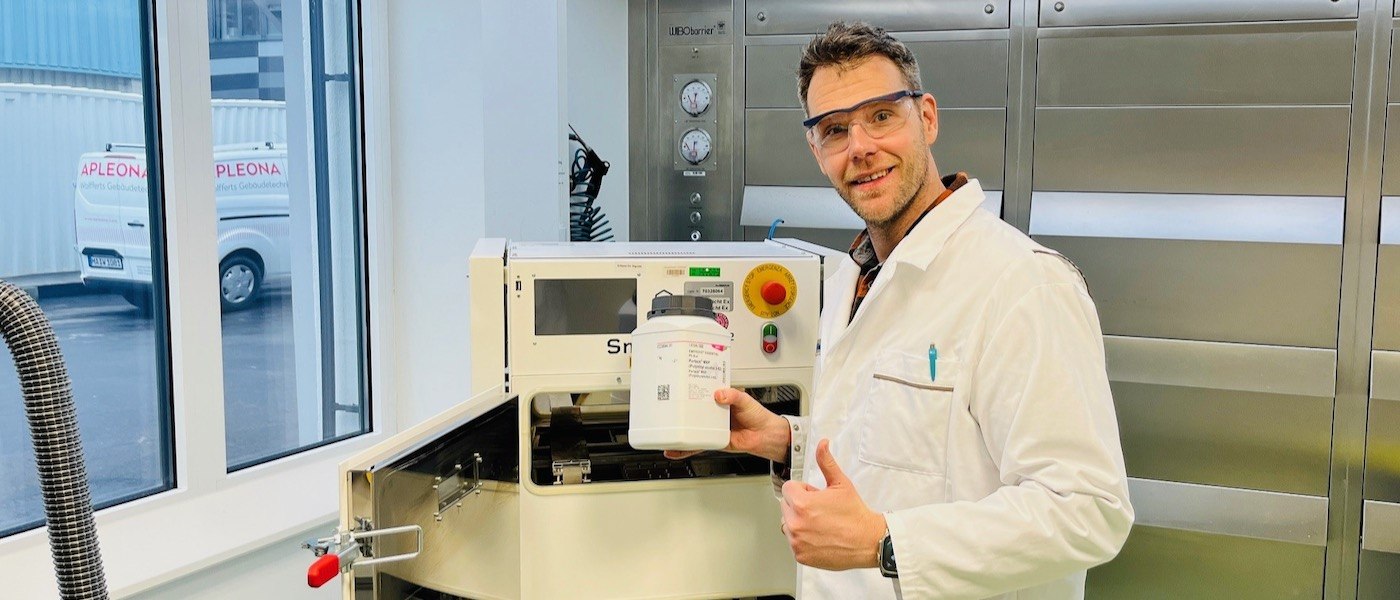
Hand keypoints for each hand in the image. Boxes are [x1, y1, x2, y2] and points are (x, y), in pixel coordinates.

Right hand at [663, 388, 790, 461]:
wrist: (766, 435)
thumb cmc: (758, 416)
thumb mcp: (745, 400)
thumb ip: (732, 396)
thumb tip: (719, 394)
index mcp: (720, 400)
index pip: (702, 393)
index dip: (690, 391)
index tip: (678, 388)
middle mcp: (714, 413)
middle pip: (694, 411)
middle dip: (680, 412)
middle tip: (666, 409)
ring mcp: (713, 428)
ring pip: (692, 429)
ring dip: (679, 432)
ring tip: (665, 432)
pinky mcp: (714, 441)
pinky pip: (698, 445)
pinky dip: (687, 449)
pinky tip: (675, 451)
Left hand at [779, 439, 886, 570]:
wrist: (868, 541)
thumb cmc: (855, 514)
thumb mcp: (841, 484)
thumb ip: (826, 463)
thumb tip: (822, 444)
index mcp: (802, 504)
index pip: (788, 489)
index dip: (804, 490)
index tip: (816, 496)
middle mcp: (796, 524)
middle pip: (786, 506)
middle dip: (800, 505)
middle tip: (820, 510)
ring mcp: (797, 541)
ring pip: (788, 524)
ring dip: (799, 522)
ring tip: (821, 524)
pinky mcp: (800, 555)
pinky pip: (794, 541)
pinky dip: (803, 539)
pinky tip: (820, 536)